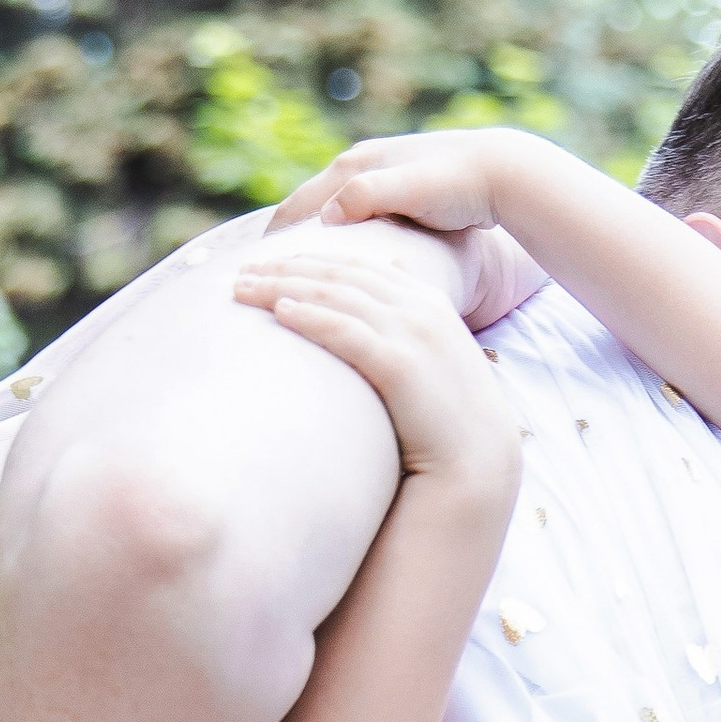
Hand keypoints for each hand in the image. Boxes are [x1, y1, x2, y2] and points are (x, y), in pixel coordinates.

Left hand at [231, 234, 519, 492]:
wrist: (476, 462)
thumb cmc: (447, 418)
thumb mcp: (433, 359)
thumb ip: (408, 326)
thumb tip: (382, 301)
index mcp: (428, 301)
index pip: (360, 266)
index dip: (313, 259)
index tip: (273, 261)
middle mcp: (421, 308)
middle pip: (341, 274)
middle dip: (288, 266)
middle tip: (244, 268)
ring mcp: (413, 332)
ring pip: (336, 295)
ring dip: (285, 285)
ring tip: (243, 286)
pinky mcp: (400, 364)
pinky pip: (346, 332)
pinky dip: (312, 317)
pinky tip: (281, 311)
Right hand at [270, 135, 550, 332]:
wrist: (501, 171)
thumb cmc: (457, 183)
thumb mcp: (410, 189)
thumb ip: (367, 197)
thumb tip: (326, 217)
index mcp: (354, 167)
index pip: (296, 208)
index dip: (273, 243)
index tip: (254, 276)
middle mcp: (359, 167)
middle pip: (305, 209)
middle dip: (284, 243)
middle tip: (262, 281)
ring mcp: (376, 177)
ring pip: (327, 214)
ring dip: (310, 242)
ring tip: (294, 276)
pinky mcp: (394, 191)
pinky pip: (351, 218)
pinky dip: (336, 239)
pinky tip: (340, 263)